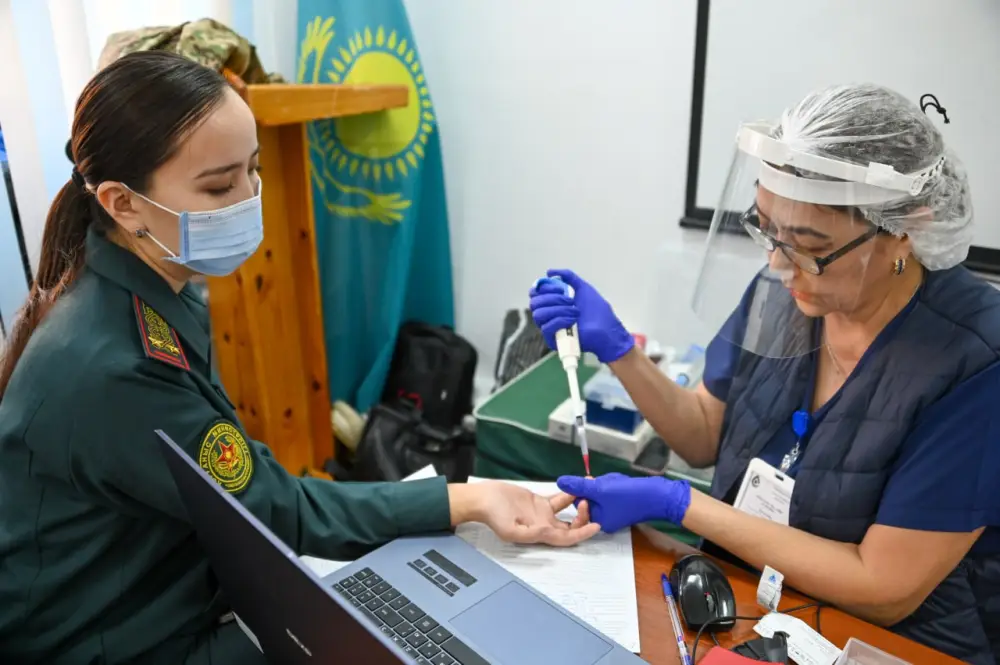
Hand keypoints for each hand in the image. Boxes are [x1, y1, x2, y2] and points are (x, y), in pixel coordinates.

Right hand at [449, 482, 599, 545]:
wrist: (483, 499)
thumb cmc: (494, 516)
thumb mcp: (510, 529)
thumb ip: (531, 532)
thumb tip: (549, 532)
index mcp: (539, 534)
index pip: (566, 538)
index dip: (582, 534)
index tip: (596, 526)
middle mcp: (545, 526)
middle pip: (571, 527)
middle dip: (584, 517)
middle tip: (588, 501)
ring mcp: (543, 513)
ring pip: (568, 512)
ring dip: (580, 504)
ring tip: (590, 491)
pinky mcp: (539, 501)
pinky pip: (560, 499)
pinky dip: (570, 494)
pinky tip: (578, 485)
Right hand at [528, 269, 634, 362]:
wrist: (606, 329)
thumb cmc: (597, 311)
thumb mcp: (583, 288)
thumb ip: (568, 277)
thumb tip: (549, 272)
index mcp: (552, 302)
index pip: (535, 293)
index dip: (544, 288)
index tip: (560, 288)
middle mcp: (548, 314)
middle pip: (534, 303)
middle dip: (553, 298)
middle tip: (571, 300)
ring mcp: (550, 327)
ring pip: (538, 315)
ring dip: (558, 309)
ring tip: (575, 311)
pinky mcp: (553, 340)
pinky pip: (546, 328)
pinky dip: (560, 320)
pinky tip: (573, 320)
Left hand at [556, 473, 691, 532]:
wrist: (657, 495)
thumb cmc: (627, 495)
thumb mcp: (599, 488)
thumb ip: (578, 485)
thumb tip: (559, 481)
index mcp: (597, 522)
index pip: (580, 503)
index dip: (584, 490)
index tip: (592, 482)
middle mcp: (605, 521)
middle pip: (589, 498)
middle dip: (596, 487)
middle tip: (604, 482)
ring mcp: (614, 514)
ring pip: (600, 494)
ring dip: (605, 484)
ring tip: (615, 482)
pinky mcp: (622, 507)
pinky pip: (610, 494)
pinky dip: (613, 486)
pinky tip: (621, 483)